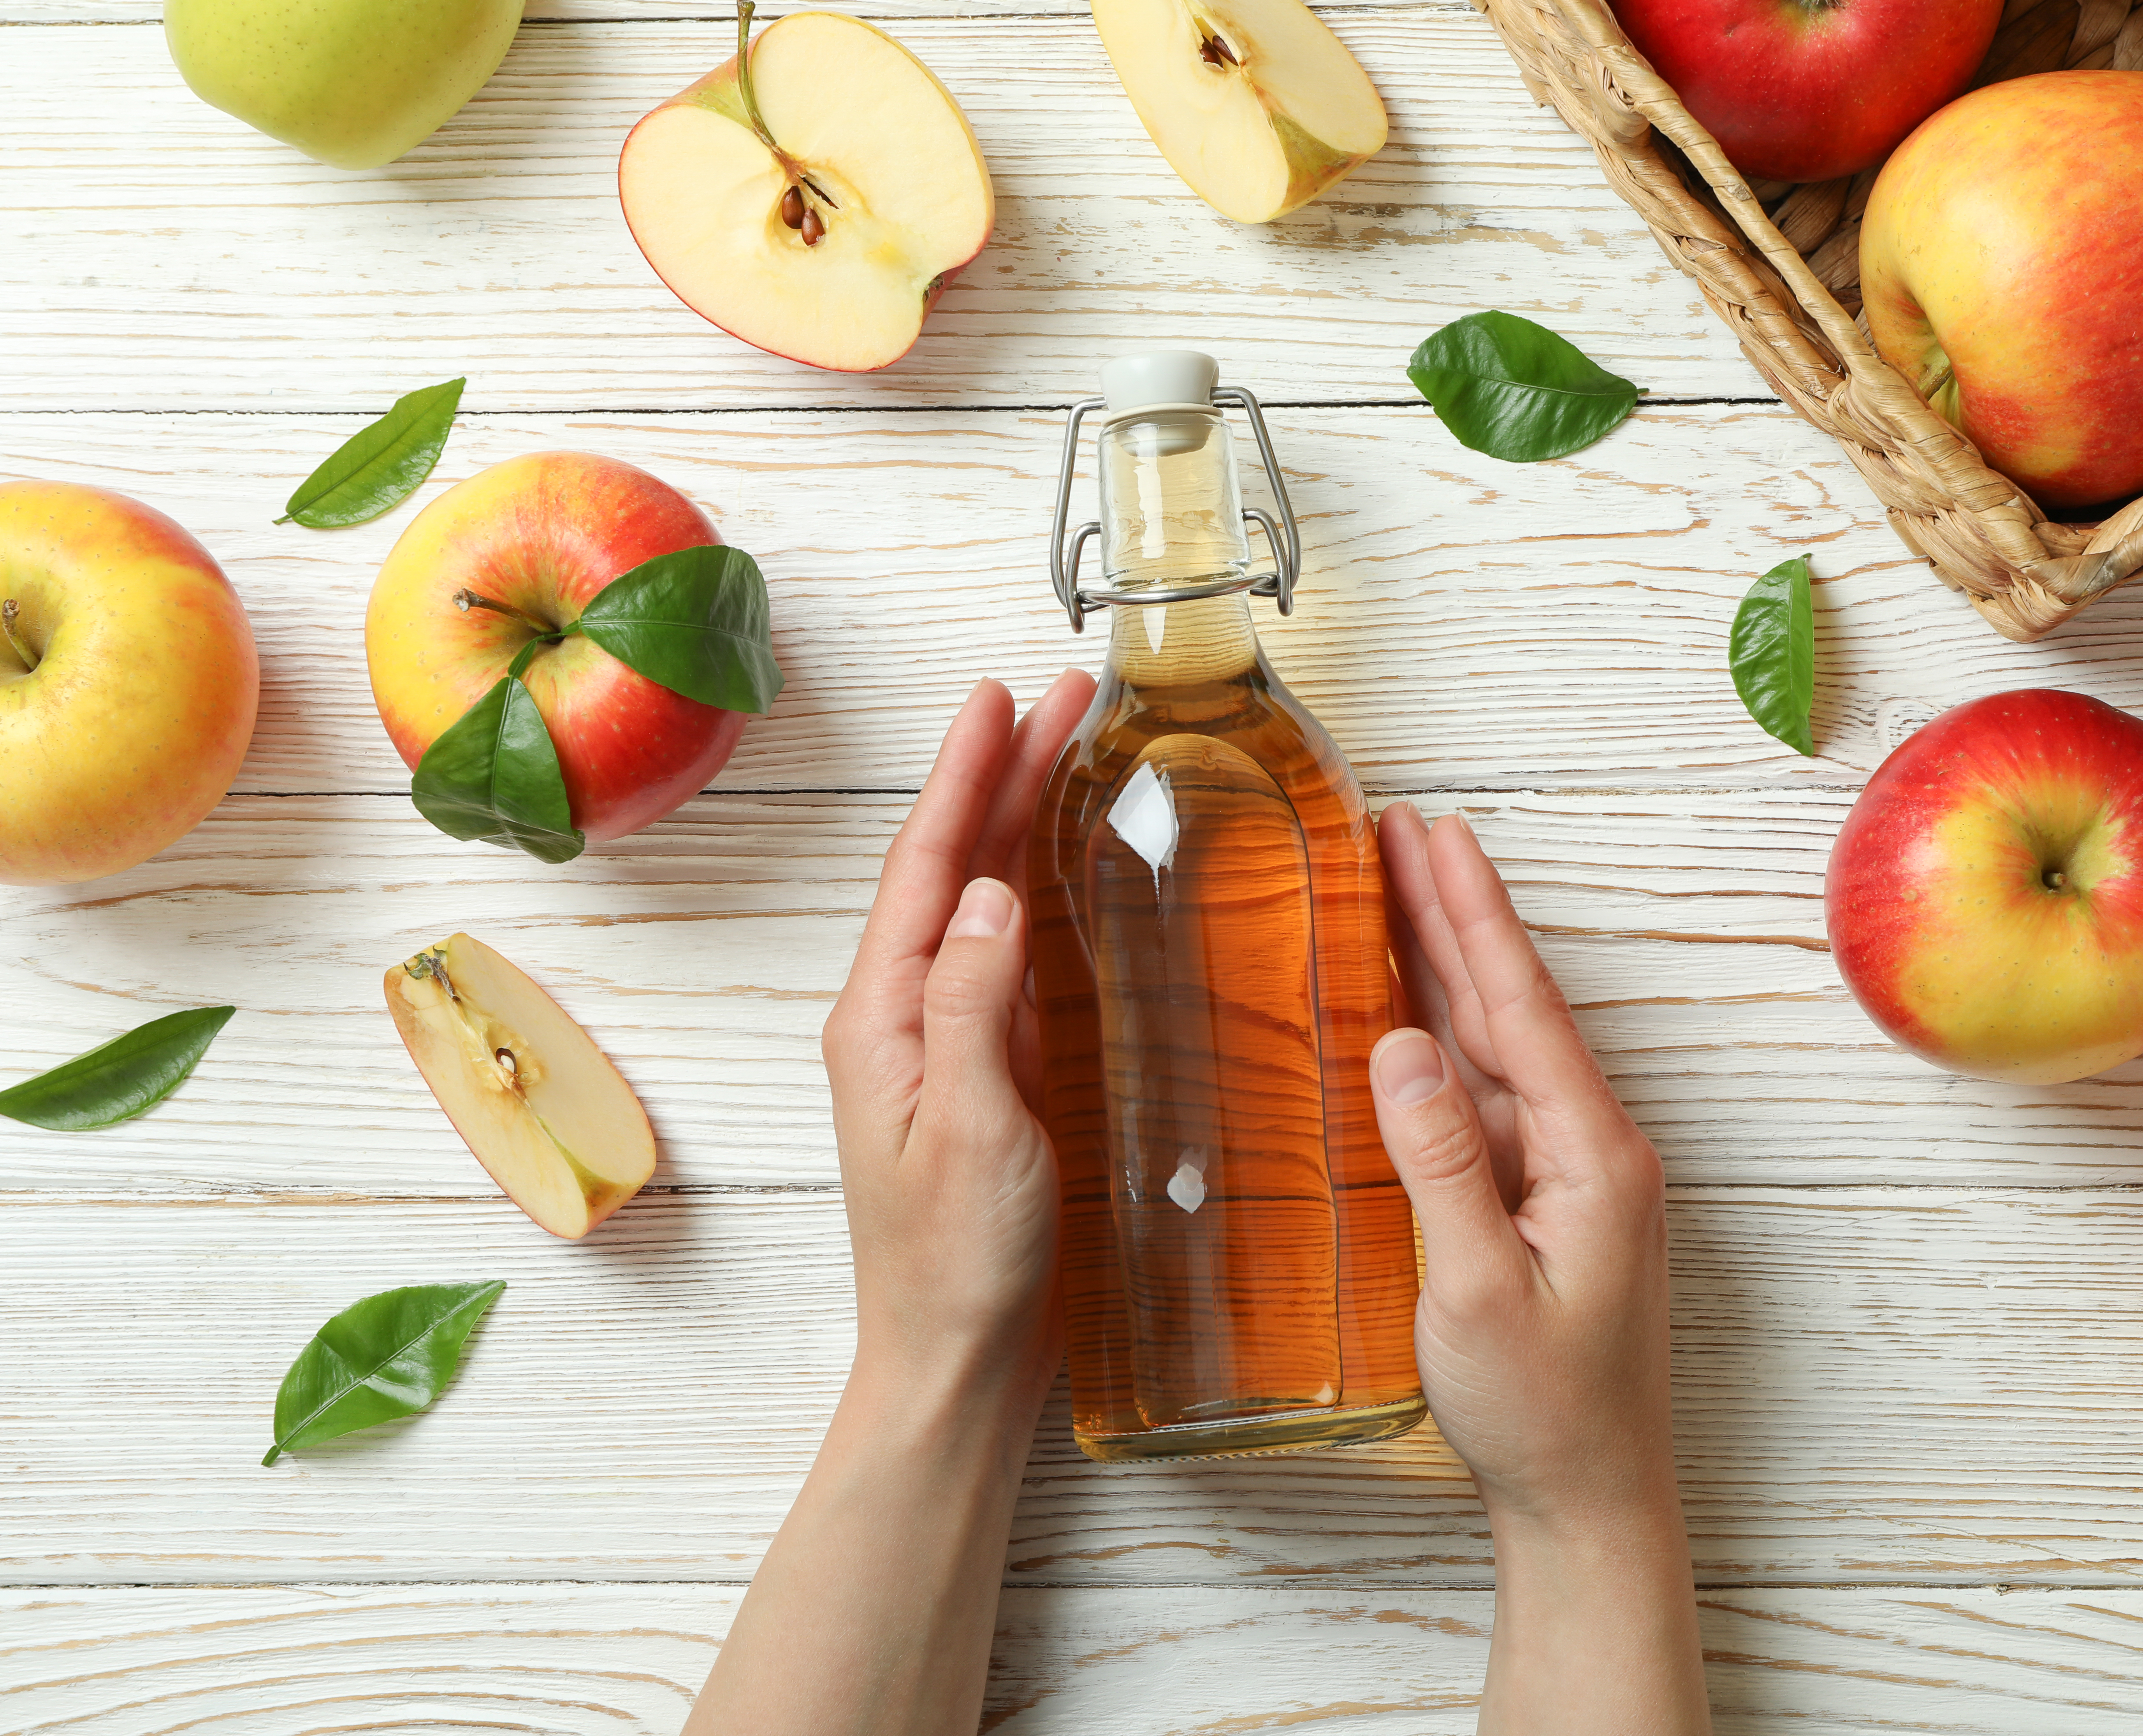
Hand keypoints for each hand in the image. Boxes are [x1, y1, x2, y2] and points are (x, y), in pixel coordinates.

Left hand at [688, 674, 1095, 1735]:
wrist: (958, 1360)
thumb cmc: (953, 1263)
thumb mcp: (966, 1130)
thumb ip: (974, 1008)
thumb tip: (992, 896)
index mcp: (882, 1019)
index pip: (927, 868)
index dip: (963, 777)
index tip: (996, 698)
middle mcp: (908, 1016)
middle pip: (959, 866)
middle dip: (1005, 774)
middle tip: (1063, 695)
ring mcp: (951, 1041)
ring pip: (990, 901)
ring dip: (1028, 821)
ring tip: (1075, 749)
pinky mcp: (995, 1071)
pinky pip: (1018, 956)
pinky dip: (1048, 894)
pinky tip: (1077, 869)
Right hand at [1370, 803, 1708, 1733]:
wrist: (1588, 1502)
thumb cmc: (1540, 1413)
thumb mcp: (1473, 1291)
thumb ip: (1439, 1164)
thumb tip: (1399, 1047)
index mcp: (1593, 1156)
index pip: (1520, 1008)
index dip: (1471, 915)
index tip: (1436, 837)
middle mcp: (1591, 1149)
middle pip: (1510, 1007)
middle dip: (1454, 913)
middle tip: (1403, 829)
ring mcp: (1567, 1176)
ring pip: (1496, 1046)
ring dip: (1449, 966)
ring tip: (1399, 888)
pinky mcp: (1540, 1204)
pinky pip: (1486, 1100)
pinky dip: (1445, 1042)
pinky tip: (1409, 1012)